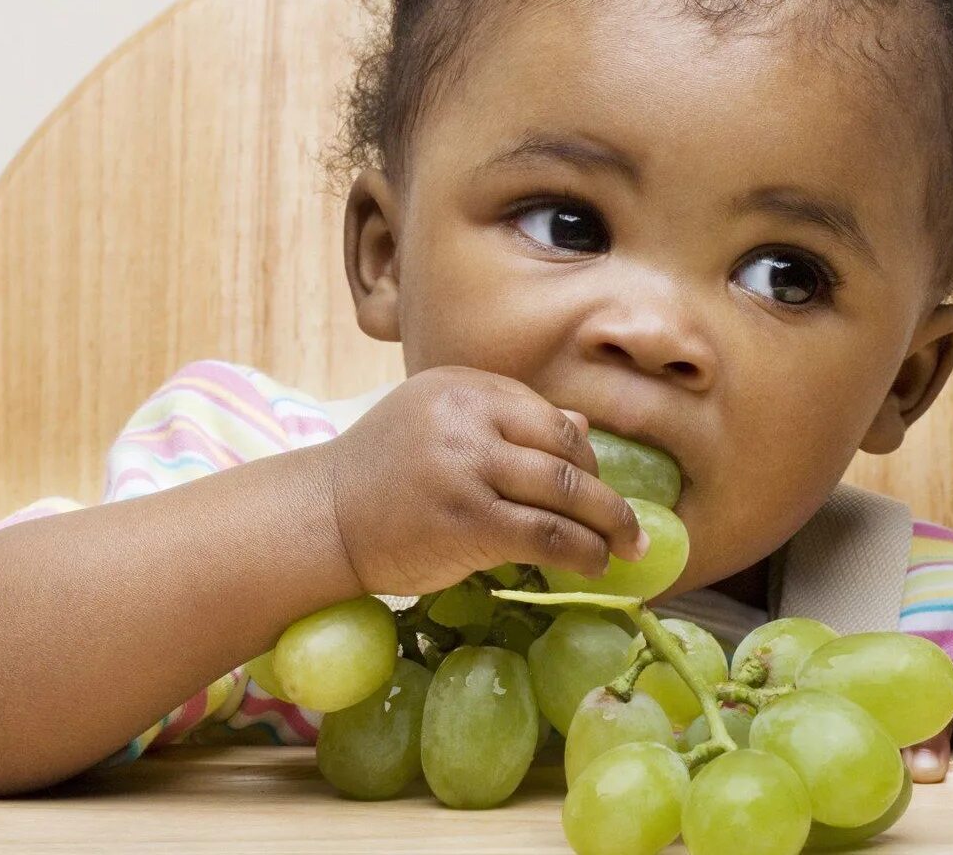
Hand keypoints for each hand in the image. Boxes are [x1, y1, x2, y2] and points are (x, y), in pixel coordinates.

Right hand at [318, 365, 647, 596]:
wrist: (322, 519)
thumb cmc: (381, 477)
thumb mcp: (437, 426)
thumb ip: (503, 421)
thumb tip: (582, 423)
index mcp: (461, 385)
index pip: (545, 414)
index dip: (581, 453)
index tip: (597, 484)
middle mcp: (466, 416)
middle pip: (564, 447)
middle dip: (605, 490)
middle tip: (630, 523)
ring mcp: (466, 466)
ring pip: (564, 491)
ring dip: (608, 524)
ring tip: (625, 548)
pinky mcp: (467, 519)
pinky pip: (546, 534)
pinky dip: (582, 552)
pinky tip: (594, 565)